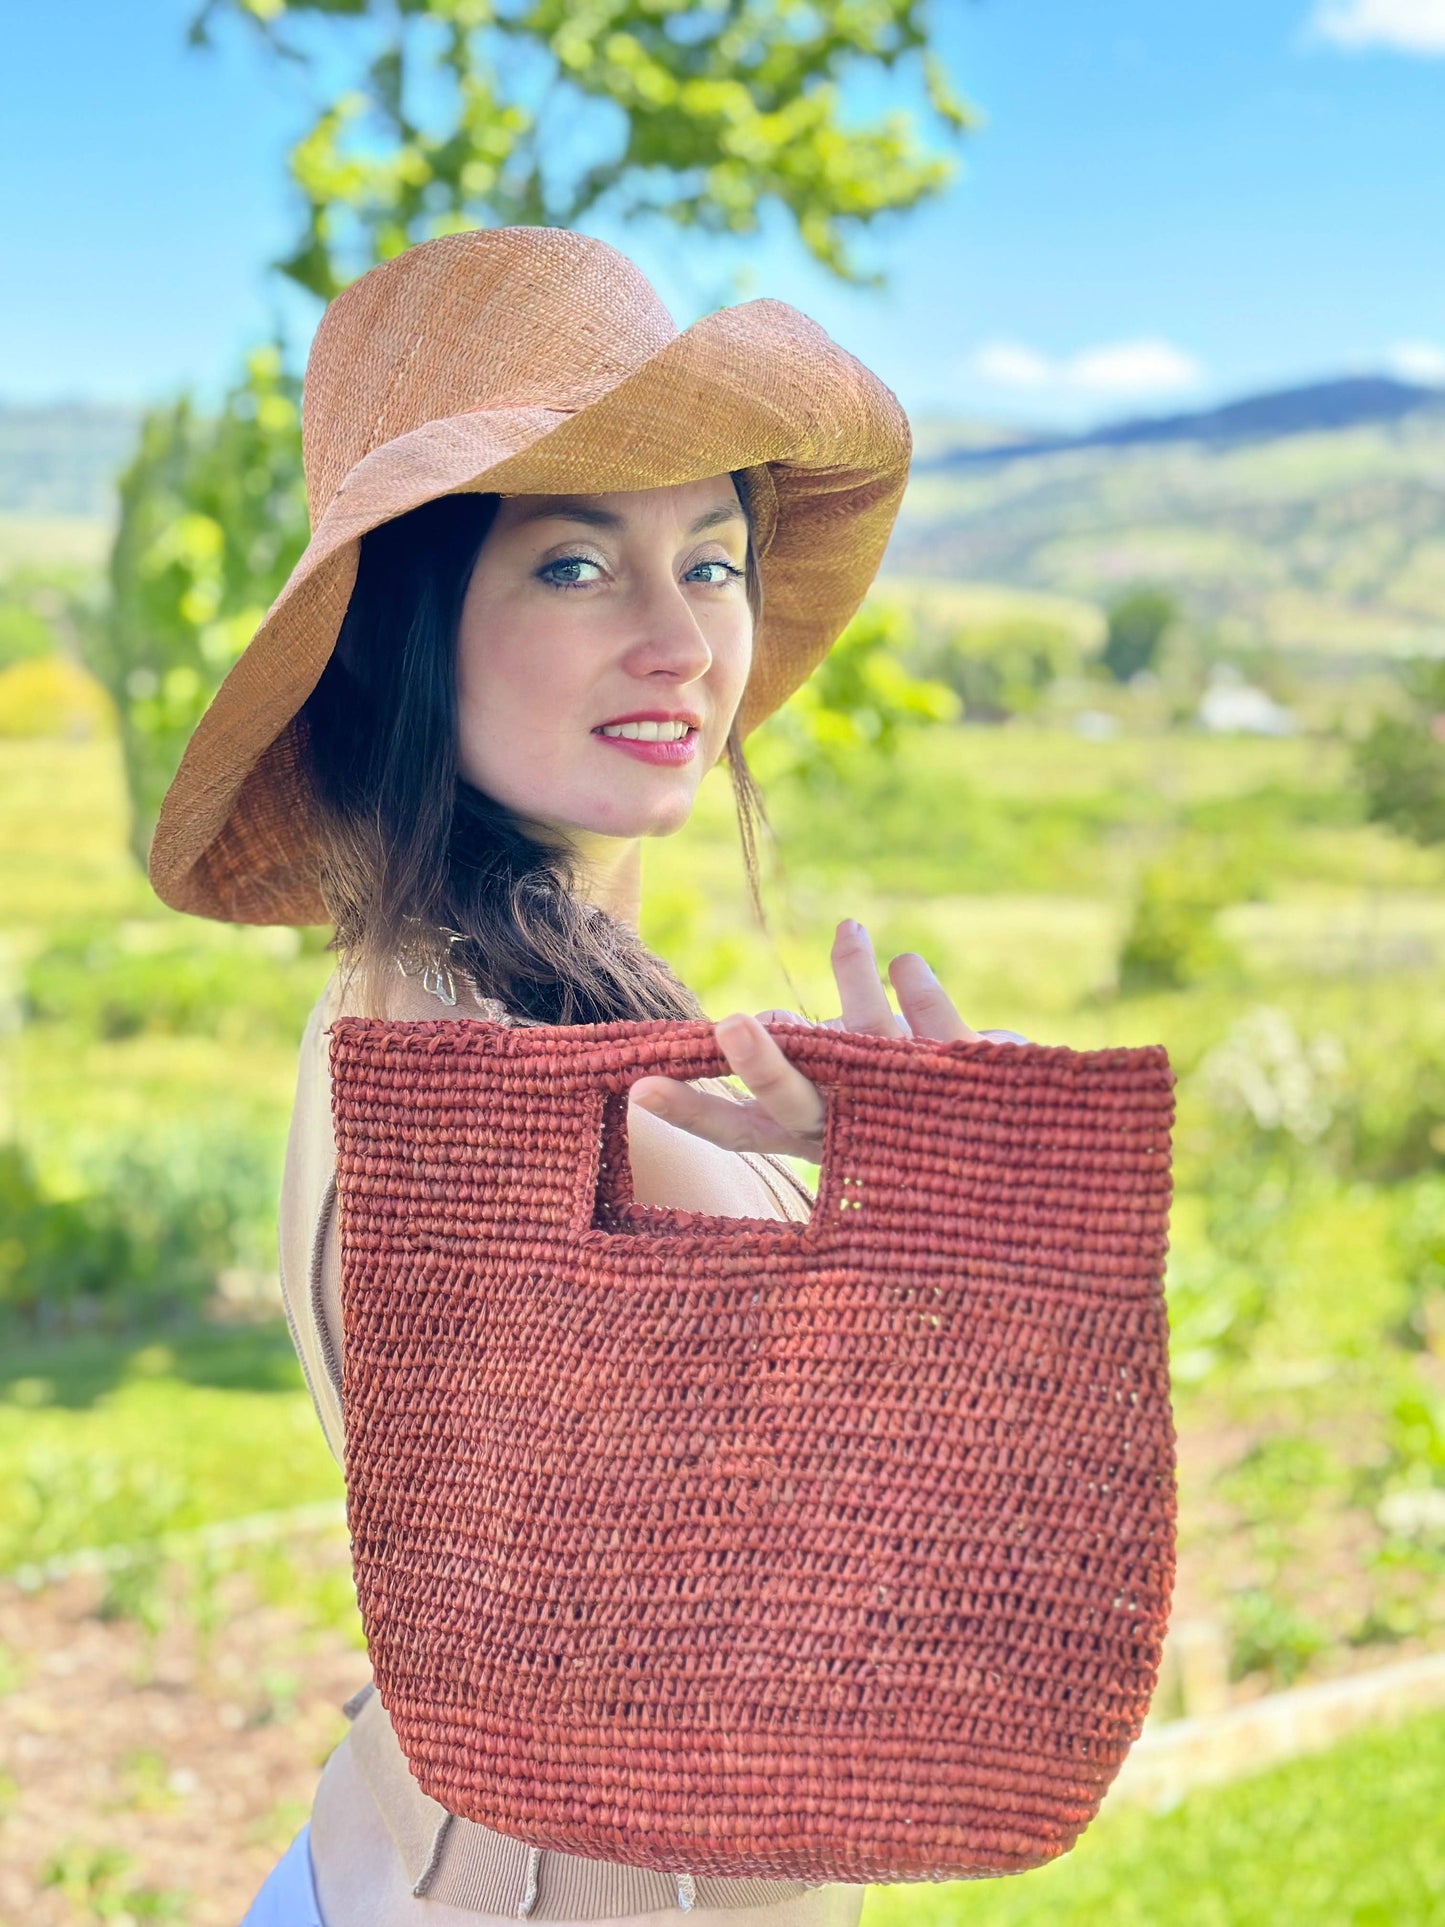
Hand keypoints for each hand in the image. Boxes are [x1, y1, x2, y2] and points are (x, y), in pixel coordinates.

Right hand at [629, 918, 1028, 1165]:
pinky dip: (922, 994)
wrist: (1010, 1157)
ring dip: (858, 989)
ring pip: (875, 1048)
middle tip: (735, 1022)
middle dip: (765, 1063)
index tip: (639, 1088)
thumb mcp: (840, 1083)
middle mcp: (851, 1127)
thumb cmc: (900, 1113)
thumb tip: (759, 1014)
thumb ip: (804, 1048)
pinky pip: (943, 1033)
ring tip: (852, 931)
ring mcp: (906, 1105)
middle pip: (799, 1102)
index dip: (690, 1111)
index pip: (738, 1130)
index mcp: (808, 1136)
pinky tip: (903, 962)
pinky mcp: (964, 1084)